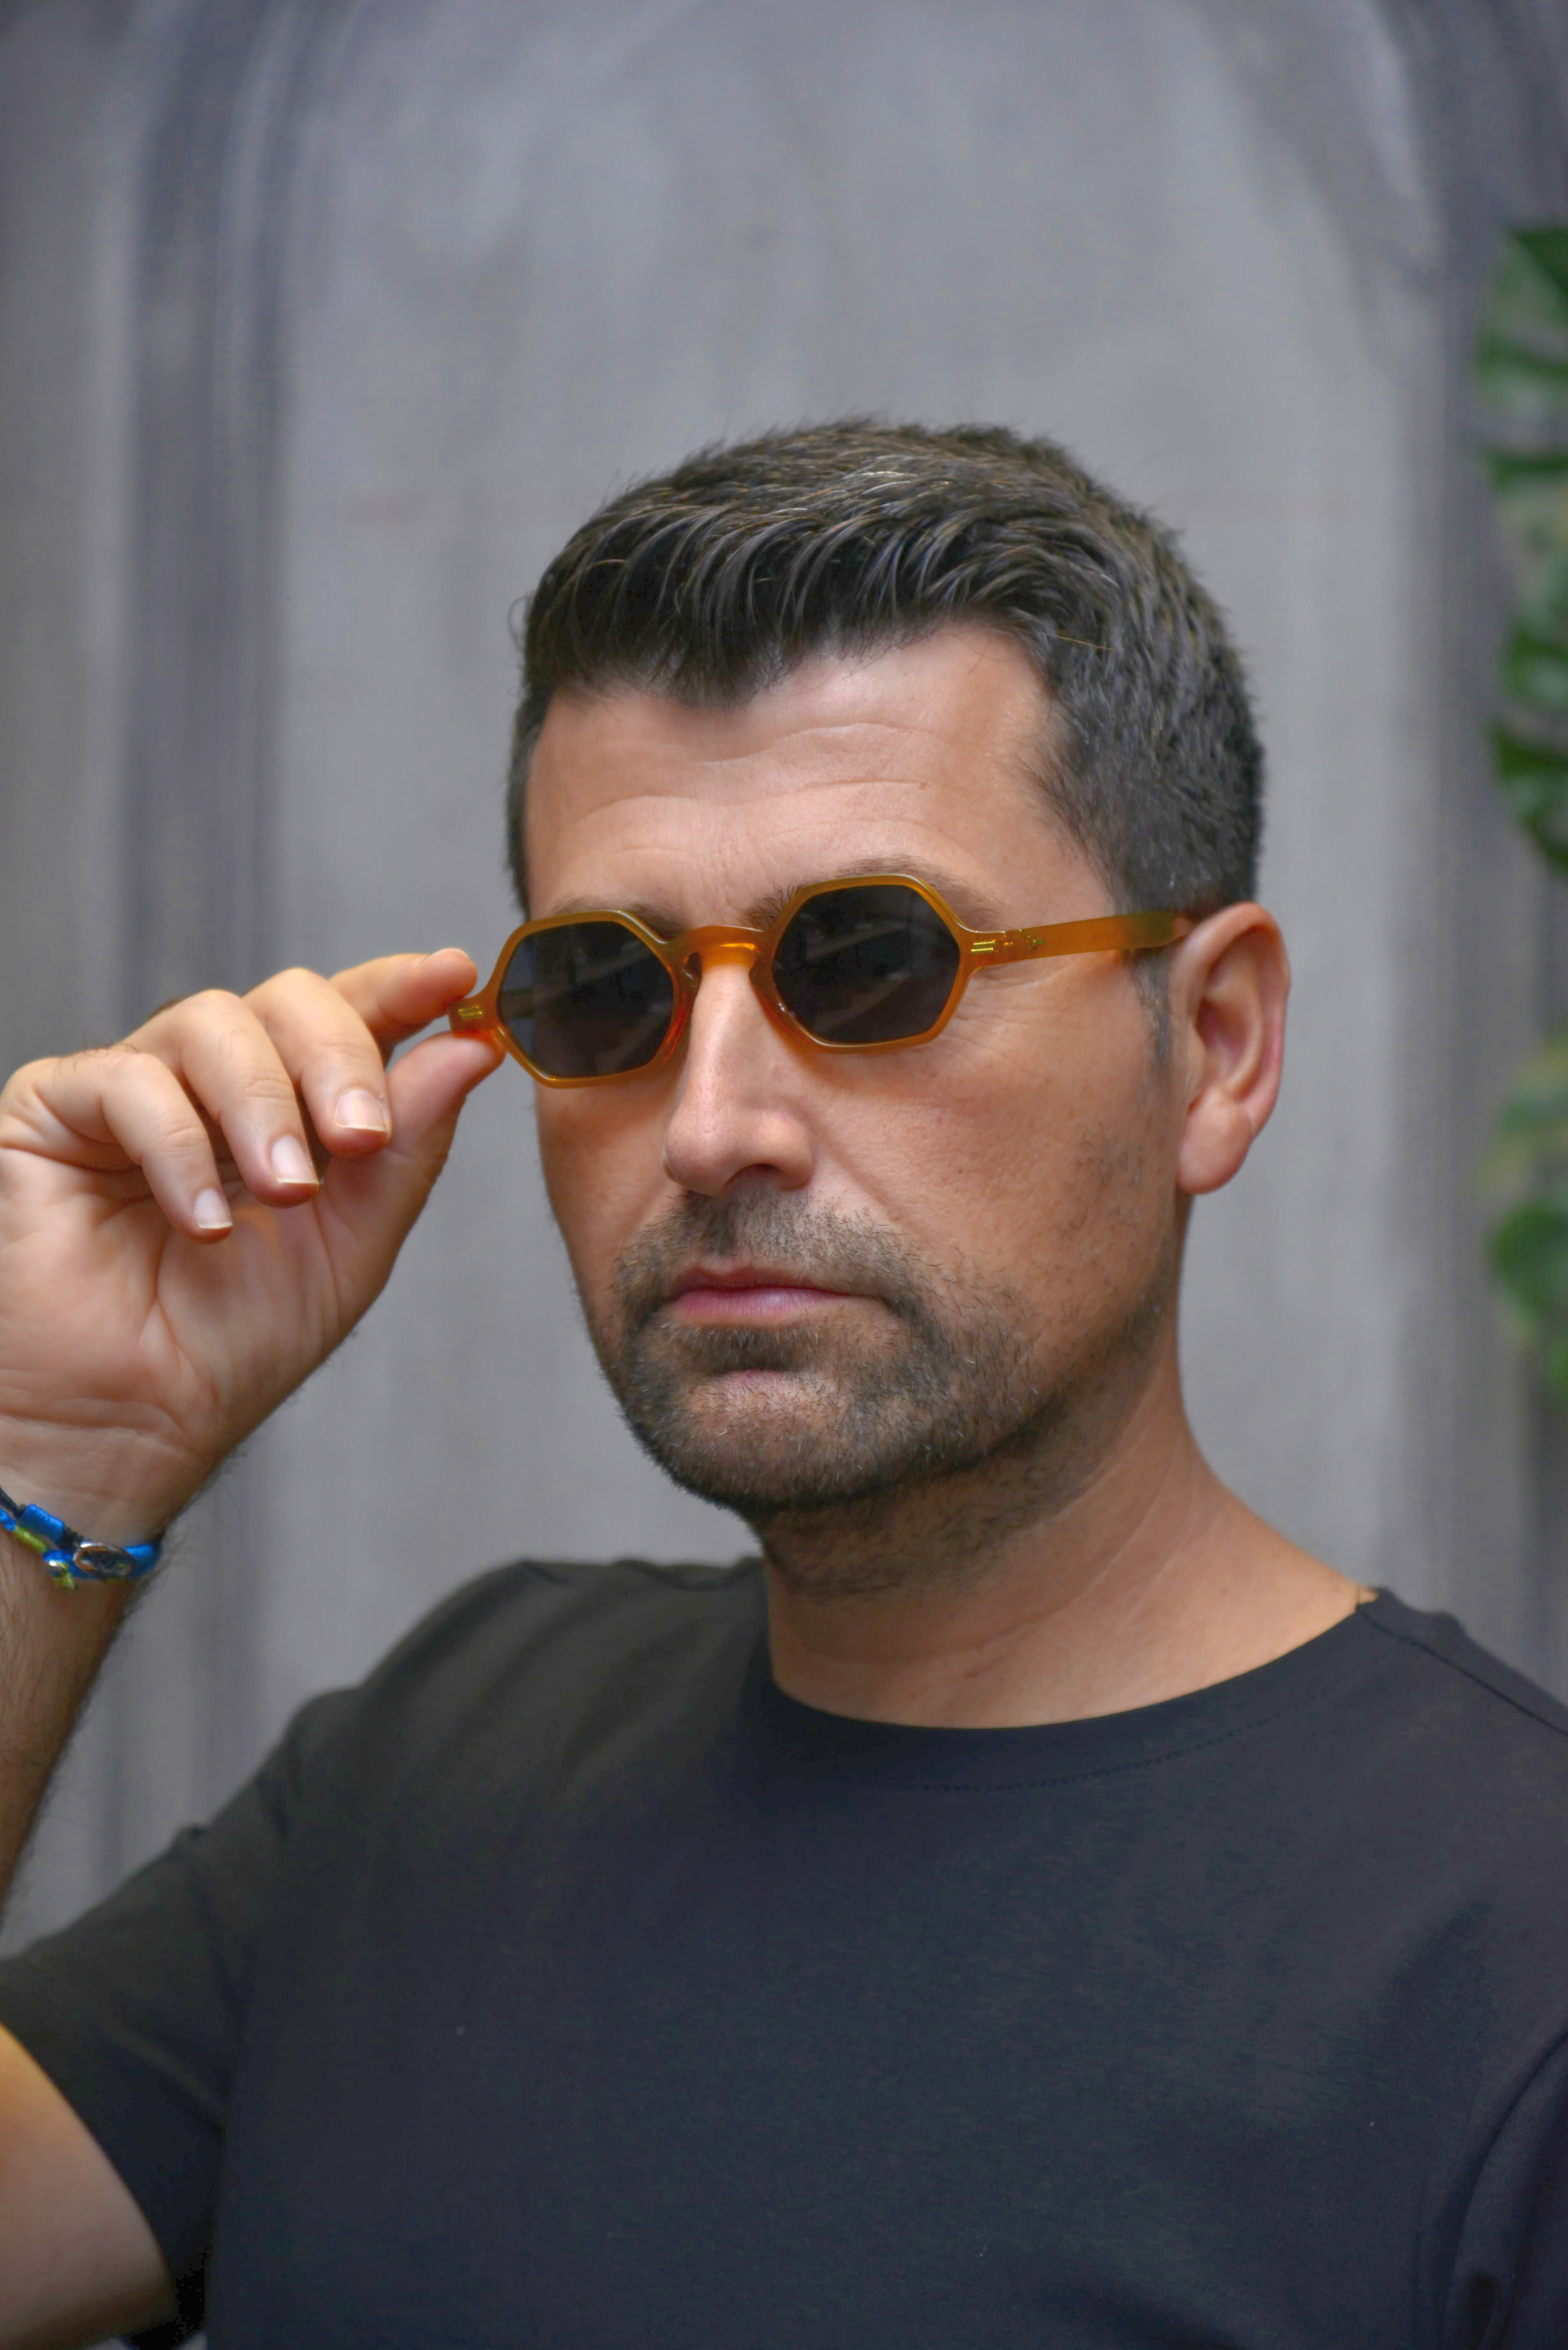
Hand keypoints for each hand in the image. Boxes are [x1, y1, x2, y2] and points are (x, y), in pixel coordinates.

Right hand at [0, 950, 500, 1547]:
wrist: (129, 1421)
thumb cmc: (231, 1344)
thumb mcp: (351, 1246)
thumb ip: (410, 1148)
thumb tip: (470, 1049)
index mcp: (293, 1105)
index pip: (352, 1013)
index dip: (403, 986)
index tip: (455, 976)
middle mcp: (216, 1081)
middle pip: (289, 998)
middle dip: (340, 1059)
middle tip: (363, 1137)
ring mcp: (135, 1085)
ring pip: (213, 1022)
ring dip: (264, 1106)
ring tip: (283, 1196)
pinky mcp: (56, 1105)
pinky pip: (127, 1079)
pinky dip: (179, 1147)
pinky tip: (202, 1223)